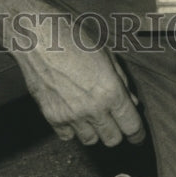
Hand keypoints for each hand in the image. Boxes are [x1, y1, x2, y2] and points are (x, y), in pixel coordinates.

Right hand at [13, 25, 145, 147]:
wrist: (38, 35)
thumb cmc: (74, 37)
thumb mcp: (106, 53)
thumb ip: (121, 81)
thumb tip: (131, 102)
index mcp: (110, 91)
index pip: (131, 127)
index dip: (137, 133)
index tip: (137, 135)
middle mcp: (93, 109)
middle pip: (112, 140)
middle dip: (117, 131)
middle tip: (113, 119)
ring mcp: (70, 115)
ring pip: (90, 141)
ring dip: (94, 130)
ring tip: (90, 112)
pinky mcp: (51, 117)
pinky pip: (67, 135)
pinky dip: (72, 128)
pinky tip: (71, 111)